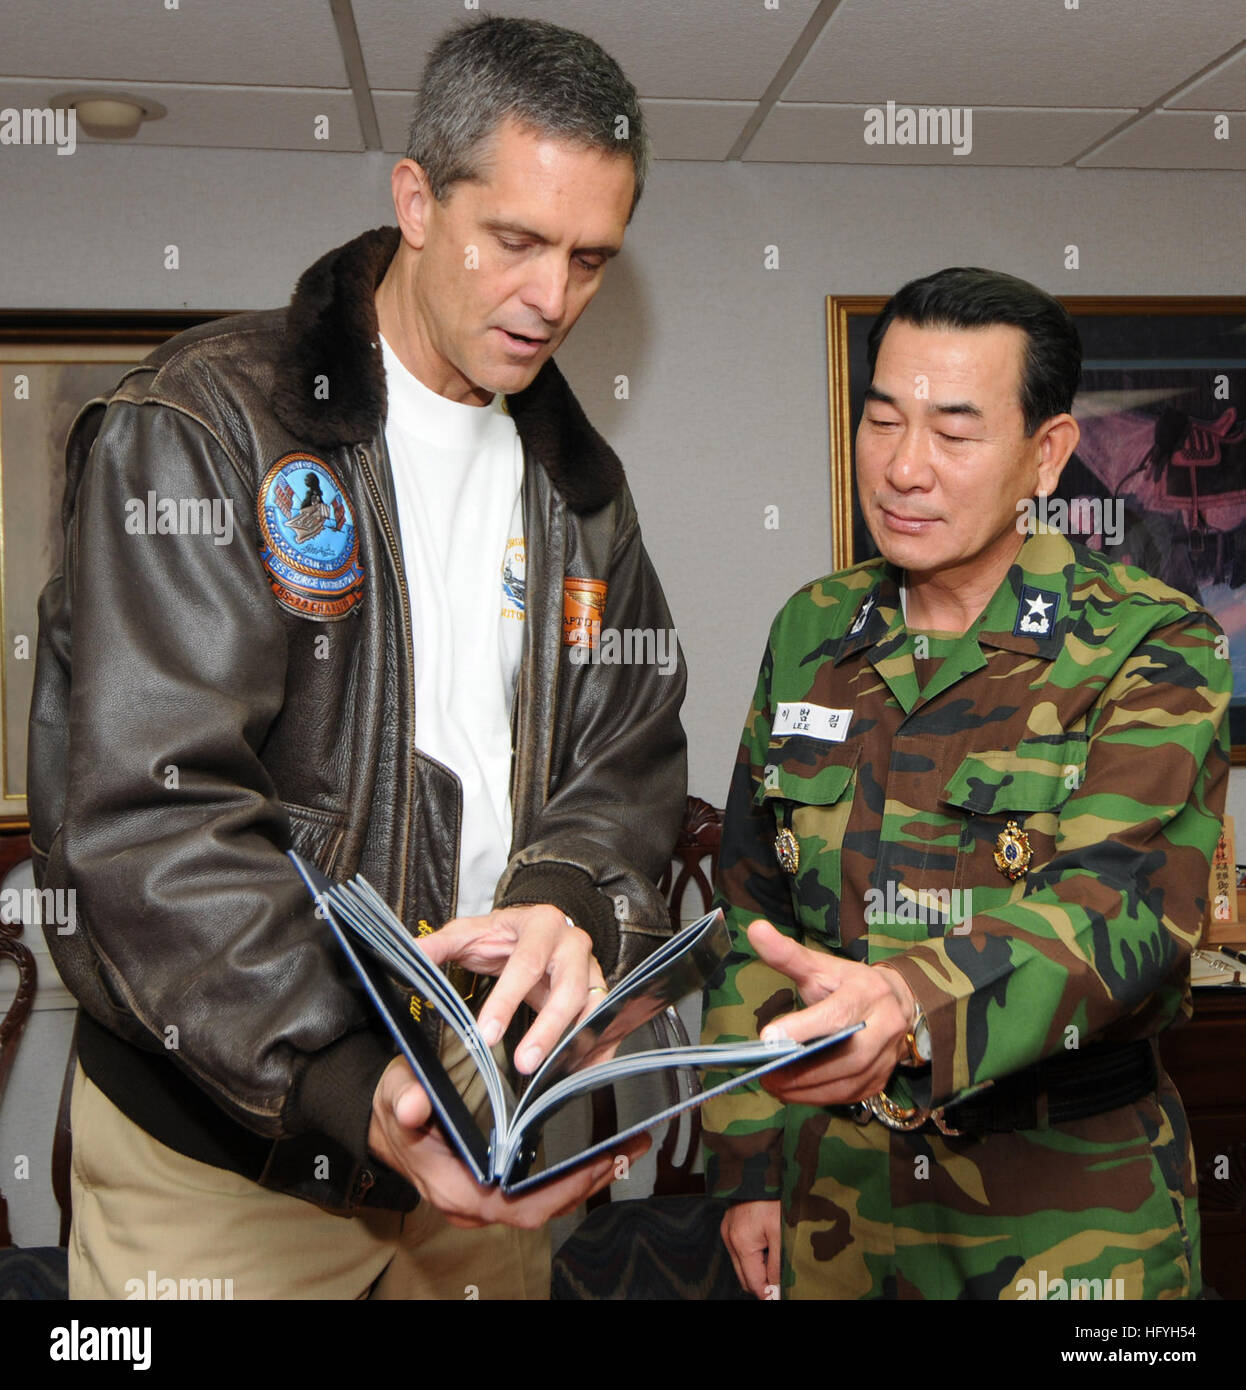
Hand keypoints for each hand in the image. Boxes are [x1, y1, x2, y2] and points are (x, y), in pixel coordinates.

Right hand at [368, 1055, 649, 1227]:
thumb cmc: (396, 1107)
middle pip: (540, 1209)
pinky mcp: (494, 1189)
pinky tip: (597, 1154)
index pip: (516, 1204)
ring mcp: (485, 1201)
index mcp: (454, 1188)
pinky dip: (570, 1177)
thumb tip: (413, 1104)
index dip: (558, 1191)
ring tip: (626, 1150)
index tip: (594, 1166)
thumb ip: (405, 1099)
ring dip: (585, 1180)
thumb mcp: (396, 1094)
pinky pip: (538, 1193)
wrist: (385, 1123)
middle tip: (627, 1151)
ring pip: (543, 1203)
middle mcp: (473, 1204)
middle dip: (586, 1184)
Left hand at [417, 904, 605, 1072]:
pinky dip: (596, 1049)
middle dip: (547, 1030)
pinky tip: (579, 1072)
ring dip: (575, 1043)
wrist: (541, 928)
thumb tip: (410, 953)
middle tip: (523, 1064)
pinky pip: (605, 1023)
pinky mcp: (601, 992)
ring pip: (592, 1008)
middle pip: (568, 990)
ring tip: (553, 1075)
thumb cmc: (505, 934)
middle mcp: (573, 945)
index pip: (527, 963)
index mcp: (541, 925)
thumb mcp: (470, 932)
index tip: (486, 1034)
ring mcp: (592, 969)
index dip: (507, 1000)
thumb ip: (440, 944)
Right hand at [721, 1200, 780, 1298]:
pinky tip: (766, 1245)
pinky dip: (753, 1254)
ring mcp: (727, 1230)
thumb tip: (775, 1289)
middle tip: (781, 1282)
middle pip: (745, 1277)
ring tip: (775, 1257)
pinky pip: (739, 1249)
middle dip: (762, 1283)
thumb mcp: (781, 1234)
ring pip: (742, 1264)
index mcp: (741, 1242)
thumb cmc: (772, 1198)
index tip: (780, 1295)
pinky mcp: (729, 1224)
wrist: (760, 1169)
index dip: (768, 1293)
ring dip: (758, 1268)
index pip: (753, 1283)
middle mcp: (730, 1238)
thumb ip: (777, 1265)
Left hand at [746, 919, 914, 1106]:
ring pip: (847, 1081)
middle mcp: (884, 1027)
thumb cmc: (850, 984)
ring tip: (773, 1085)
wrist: (897, 1005)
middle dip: (802, 1070)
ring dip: (806, 1089)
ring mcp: (885, 1057)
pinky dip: (818, 1097)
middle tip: (765, 1072)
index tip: (768, 1036)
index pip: (836, 1014)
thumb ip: (787, 954)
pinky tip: (793, 1092)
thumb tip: (755, 930)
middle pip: (845, 1056)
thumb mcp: (821, 966)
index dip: (803, 1027)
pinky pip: (848, 1095)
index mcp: (867, 993)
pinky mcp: (880, 1080)